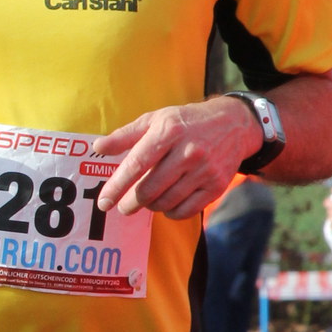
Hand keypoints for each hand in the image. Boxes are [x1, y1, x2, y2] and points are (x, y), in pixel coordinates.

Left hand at [94, 99, 253, 219]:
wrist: (233, 124)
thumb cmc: (185, 122)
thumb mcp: (155, 119)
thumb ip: (125, 135)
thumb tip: (98, 148)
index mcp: (169, 131)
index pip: (137, 164)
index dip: (117, 186)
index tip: (104, 202)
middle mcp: (189, 151)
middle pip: (150, 189)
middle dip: (131, 203)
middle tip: (123, 206)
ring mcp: (205, 170)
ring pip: (166, 202)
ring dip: (150, 206)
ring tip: (147, 200)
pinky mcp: (217, 186)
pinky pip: (186, 210)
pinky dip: (170, 212)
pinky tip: (166, 204)